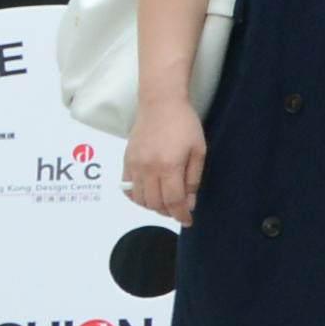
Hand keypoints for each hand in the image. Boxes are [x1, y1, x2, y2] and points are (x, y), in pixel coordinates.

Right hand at [126, 98, 204, 222]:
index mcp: (169, 166)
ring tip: (166, 202)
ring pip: (139, 199)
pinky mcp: (126, 161)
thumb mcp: (198, 151)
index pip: (173, 201)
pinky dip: (137, 197)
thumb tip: (189, 203)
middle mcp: (148, 169)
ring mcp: (134, 166)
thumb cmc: (185, 125)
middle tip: (179, 210)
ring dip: (153, 206)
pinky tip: (149, 194)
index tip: (188, 221)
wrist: (160, 104)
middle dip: (168, 212)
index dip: (181, 215)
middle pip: (155, 204)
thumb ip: (193, 179)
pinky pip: (127, 188)